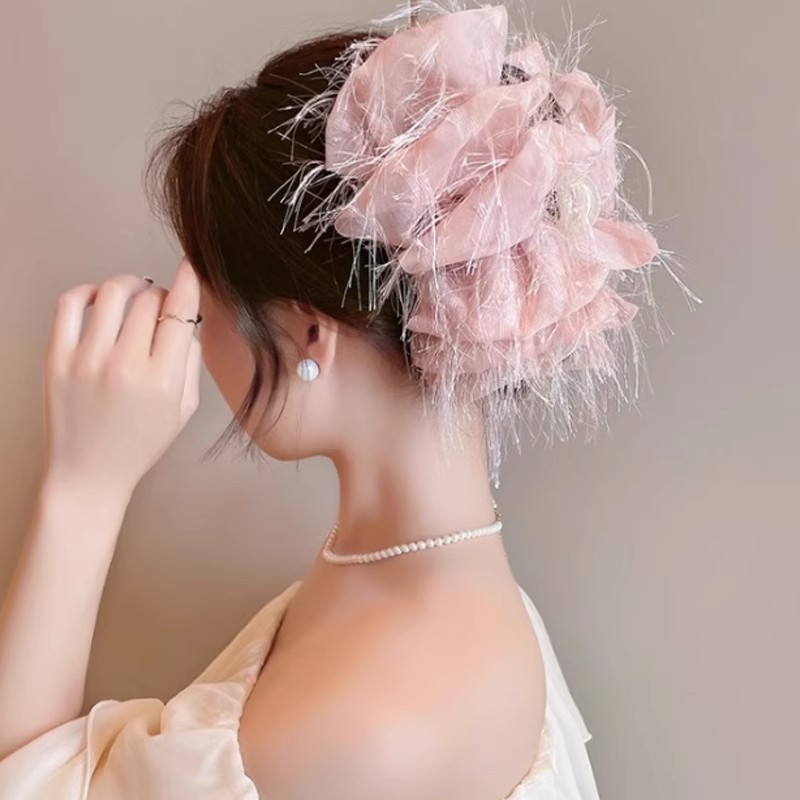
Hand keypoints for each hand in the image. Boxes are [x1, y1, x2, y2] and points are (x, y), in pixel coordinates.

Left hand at [41, 258, 201, 496]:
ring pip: (113, 293)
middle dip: (162, 293)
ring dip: (130, 285)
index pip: (180, 312)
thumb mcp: (184, 409)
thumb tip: (188, 323)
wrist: (89, 473)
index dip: (189, 282)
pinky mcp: (57, 358)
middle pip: (150, 299)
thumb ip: (191, 362)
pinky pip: (71, 303)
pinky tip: (102, 300)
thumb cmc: (139, 444)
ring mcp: (86, 359)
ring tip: (135, 294)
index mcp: (161, 380)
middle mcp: (124, 365)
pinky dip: (90, 291)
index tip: (190, 267)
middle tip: (163, 303)